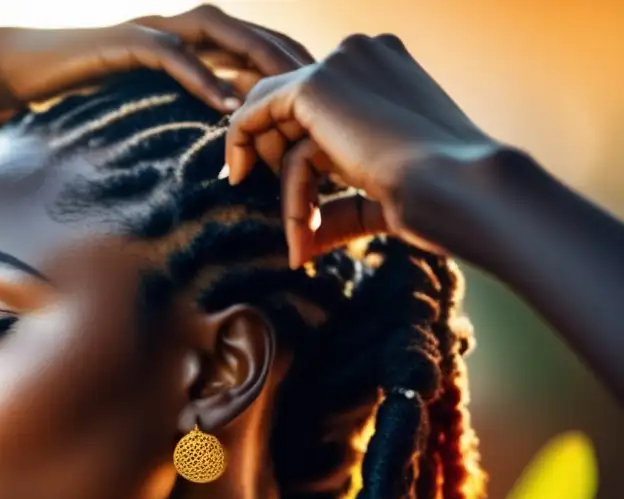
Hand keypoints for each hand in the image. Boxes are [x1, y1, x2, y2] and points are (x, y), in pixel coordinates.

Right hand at [0, 4, 313, 133]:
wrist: (22, 72)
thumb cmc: (84, 99)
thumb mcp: (147, 114)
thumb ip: (184, 124)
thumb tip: (222, 160)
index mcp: (192, 47)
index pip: (257, 51)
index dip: (295, 74)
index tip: (329, 106)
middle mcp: (180, 31)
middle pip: (252, 36)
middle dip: (294, 63)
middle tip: (330, 96)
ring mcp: (154, 31)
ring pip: (221, 35)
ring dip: (258, 62)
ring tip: (292, 94)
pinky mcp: (124, 42)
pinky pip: (170, 55)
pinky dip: (200, 76)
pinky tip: (226, 103)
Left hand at [223, 33, 502, 267]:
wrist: (458, 189)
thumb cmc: (438, 200)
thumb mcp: (384, 197)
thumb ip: (344, 205)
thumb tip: (303, 243)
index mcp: (390, 72)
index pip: (324, 104)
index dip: (296, 147)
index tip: (283, 191)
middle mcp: (365, 55)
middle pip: (293, 109)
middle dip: (277, 160)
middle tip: (288, 217)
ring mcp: (340, 64)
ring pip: (277, 124)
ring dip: (285, 187)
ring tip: (301, 237)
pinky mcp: (315, 85)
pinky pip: (255, 116)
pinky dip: (243, 152)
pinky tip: (239, 181)